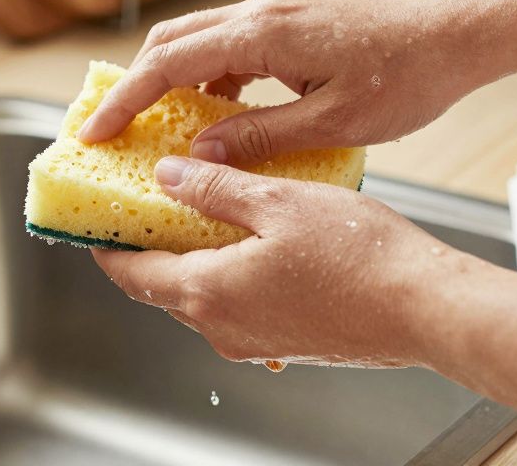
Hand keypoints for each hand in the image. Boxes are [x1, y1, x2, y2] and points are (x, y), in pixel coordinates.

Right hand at [77, 0, 486, 166]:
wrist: (454, 37)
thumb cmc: (406, 78)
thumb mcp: (333, 122)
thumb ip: (261, 136)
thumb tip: (200, 154)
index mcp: (263, 34)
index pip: (169, 63)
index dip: (125, 100)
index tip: (93, 132)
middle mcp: (260, 14)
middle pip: (170, 42)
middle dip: (134, 86)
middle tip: (111, 131)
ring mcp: (275, 14)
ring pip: (198, 42)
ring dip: (171, 83)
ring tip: (157, 132)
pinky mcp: (290, 24)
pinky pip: (229, 47)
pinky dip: (208, 80)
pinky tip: (217, 120)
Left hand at [92, 156, 463, 367]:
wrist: (426, 308)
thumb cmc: (361, 256)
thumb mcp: (277, 199)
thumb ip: (213, 186)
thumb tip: (167, 176)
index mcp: (208, 292)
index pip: (129, 272)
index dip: (103, 243)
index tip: (90, 218)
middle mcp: (222, 327)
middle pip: (160, 286)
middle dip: (146, 244)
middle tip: (143, 200)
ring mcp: (254, 341)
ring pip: (199, 293)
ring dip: (189, 254)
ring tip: (200, 205)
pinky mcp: (284, 341)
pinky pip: (235, 303)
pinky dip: (226, 269)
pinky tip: (250, 234)